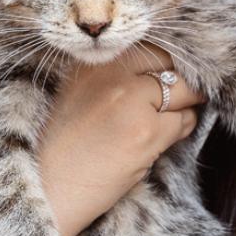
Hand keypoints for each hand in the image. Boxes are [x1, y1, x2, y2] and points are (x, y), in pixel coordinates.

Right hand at [39, 41, 207, 235]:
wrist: (50, 189)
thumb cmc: (65, 148)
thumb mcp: (80, 94)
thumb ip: (115, 76)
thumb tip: (163, 67)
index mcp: (95, 62)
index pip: (151, 46)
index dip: (167, 62)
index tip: (174, 75)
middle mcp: (112, 73)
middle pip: (171, 63)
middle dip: (182, 82)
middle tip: (182, 97)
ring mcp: (131, 100)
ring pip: (185, 93)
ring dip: (183, 109)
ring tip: (159, 127)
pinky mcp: (147, 131)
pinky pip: (184, 121)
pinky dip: (180, 131)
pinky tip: (156, 143)